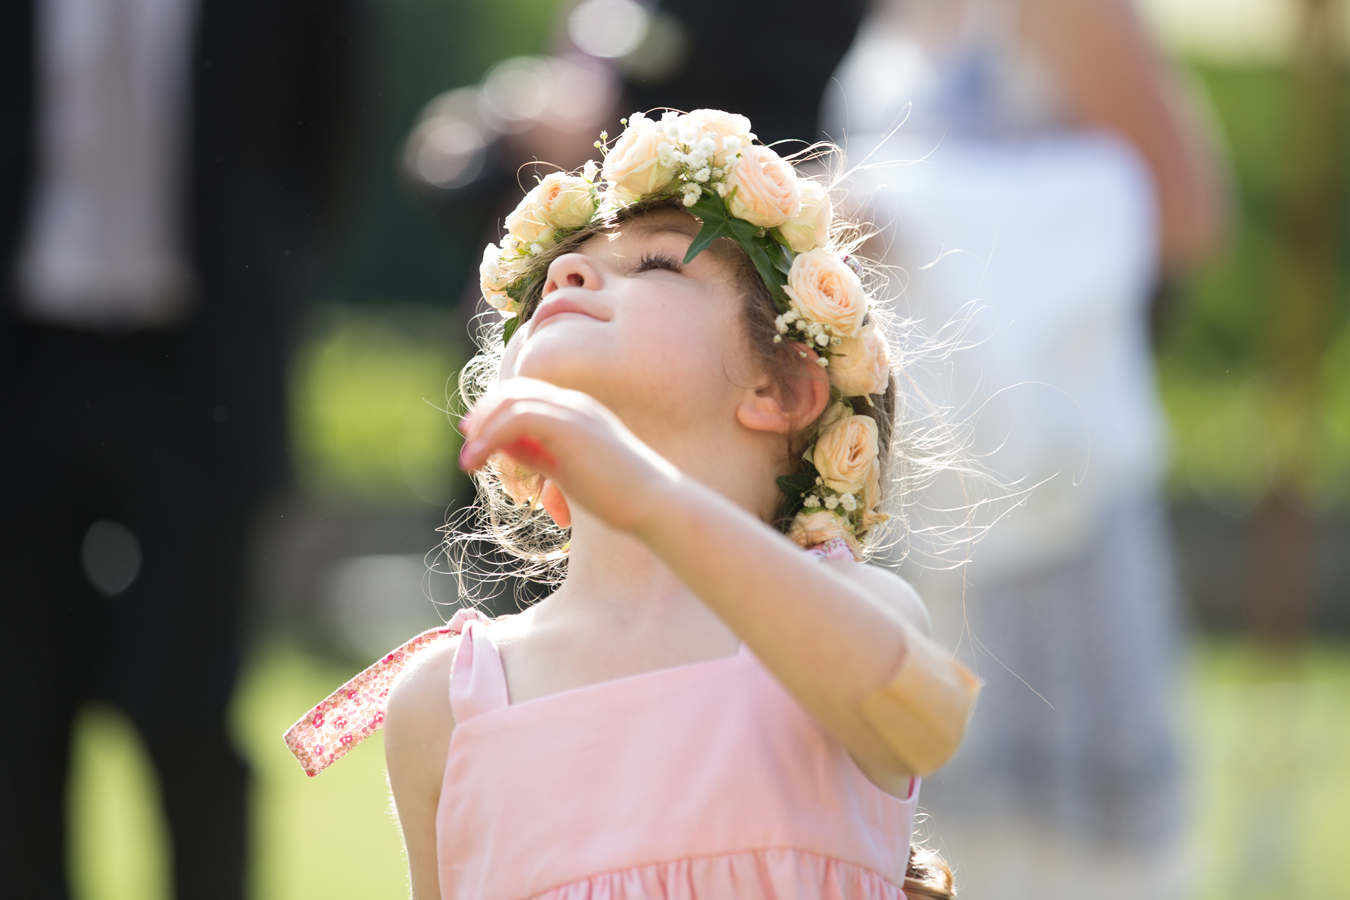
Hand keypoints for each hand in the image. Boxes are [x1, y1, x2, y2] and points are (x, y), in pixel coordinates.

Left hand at [459, 378, 680, 533]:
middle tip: (468, 444)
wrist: (654, 503)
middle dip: (483, 414)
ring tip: (470, 460)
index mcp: (578, 411)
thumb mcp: (565, 471)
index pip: (526, 394)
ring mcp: (573, 411)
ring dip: (482, 429)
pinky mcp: (568, 426)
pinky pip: (517, 417)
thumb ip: (536, 454)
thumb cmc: (617, 495)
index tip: (475, 436)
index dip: (494, 411)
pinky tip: (480, 460)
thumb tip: (501, 447)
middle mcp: (575, 403)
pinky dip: (491, 436)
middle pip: (514, 390)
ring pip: (511, 400)